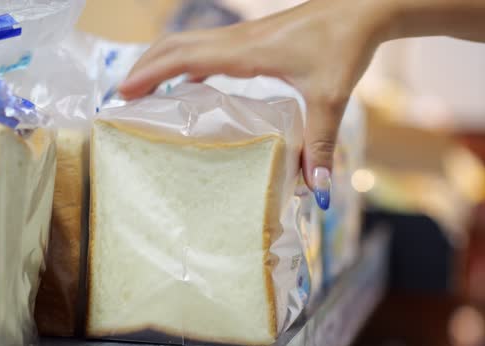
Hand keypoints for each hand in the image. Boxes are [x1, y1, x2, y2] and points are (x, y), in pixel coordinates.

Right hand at [119, 0, 394, 208]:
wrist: (363, 8)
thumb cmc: (345, 45)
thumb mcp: (330, 97)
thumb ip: (319, 143)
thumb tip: (315, 188)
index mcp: (246, 53)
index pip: (183, 58)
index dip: (150, 73)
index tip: (123, 93)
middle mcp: (237, 41)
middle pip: (175, 46)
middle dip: (144, 67)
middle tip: (122, 96)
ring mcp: (243, 37)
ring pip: (188, 42)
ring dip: (161, 61)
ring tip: (143, 89)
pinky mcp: (253, 39)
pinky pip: (207, 48)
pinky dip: (186, 62)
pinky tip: (188, 85)